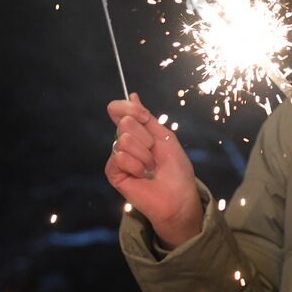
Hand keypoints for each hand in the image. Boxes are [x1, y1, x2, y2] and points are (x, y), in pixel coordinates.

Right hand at [104, 93, 202, 246]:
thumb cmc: (176, 168)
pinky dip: (136, 166)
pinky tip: (142, 176)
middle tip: (154, 154)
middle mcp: (124, 141)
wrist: (178, 196)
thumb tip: (132, 95)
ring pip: (123, 140)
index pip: (120, 109)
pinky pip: (119, 158)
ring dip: (144, 155)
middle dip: (146, 138)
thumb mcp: (164, 137)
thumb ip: (146, 117)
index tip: (144, 117)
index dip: (129, 109)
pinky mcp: (113, 172)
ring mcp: (117, 157)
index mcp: (137, 131)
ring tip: (150, 168)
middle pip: (125, 123)